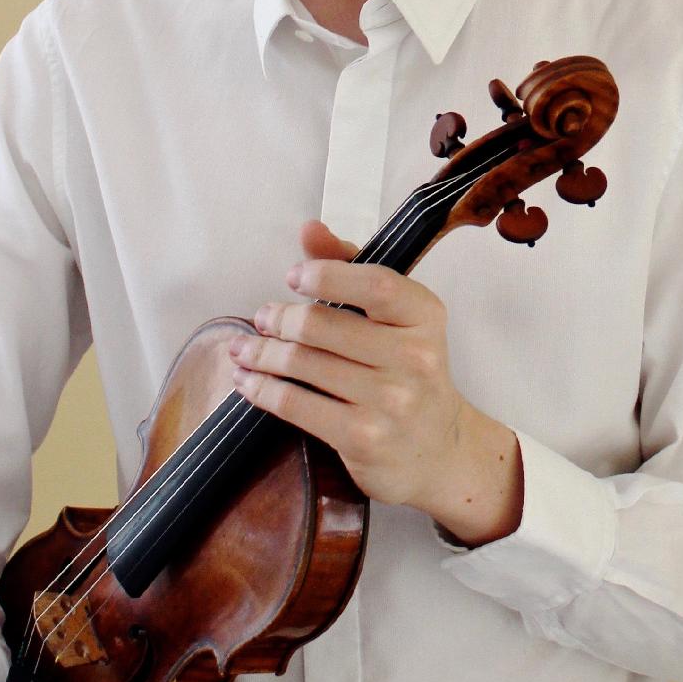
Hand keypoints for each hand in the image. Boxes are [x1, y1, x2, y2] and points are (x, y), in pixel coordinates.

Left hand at [228, 221, 522, 545]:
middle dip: (279, 319)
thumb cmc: (409, 374)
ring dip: (260, 353)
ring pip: (303, 364)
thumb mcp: (397, 320)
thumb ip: (354, 270)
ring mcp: (391, 400)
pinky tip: (247, 382)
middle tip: (261, 317)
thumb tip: (309, 229)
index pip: (376, 283)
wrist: (440, 452)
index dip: (327, 275)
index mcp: (425, 316)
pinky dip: (262, 389)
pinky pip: (296, 404)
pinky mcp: (364, 437)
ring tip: (242, 348)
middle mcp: (415, 357)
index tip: (294, 277)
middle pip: (324, 326)